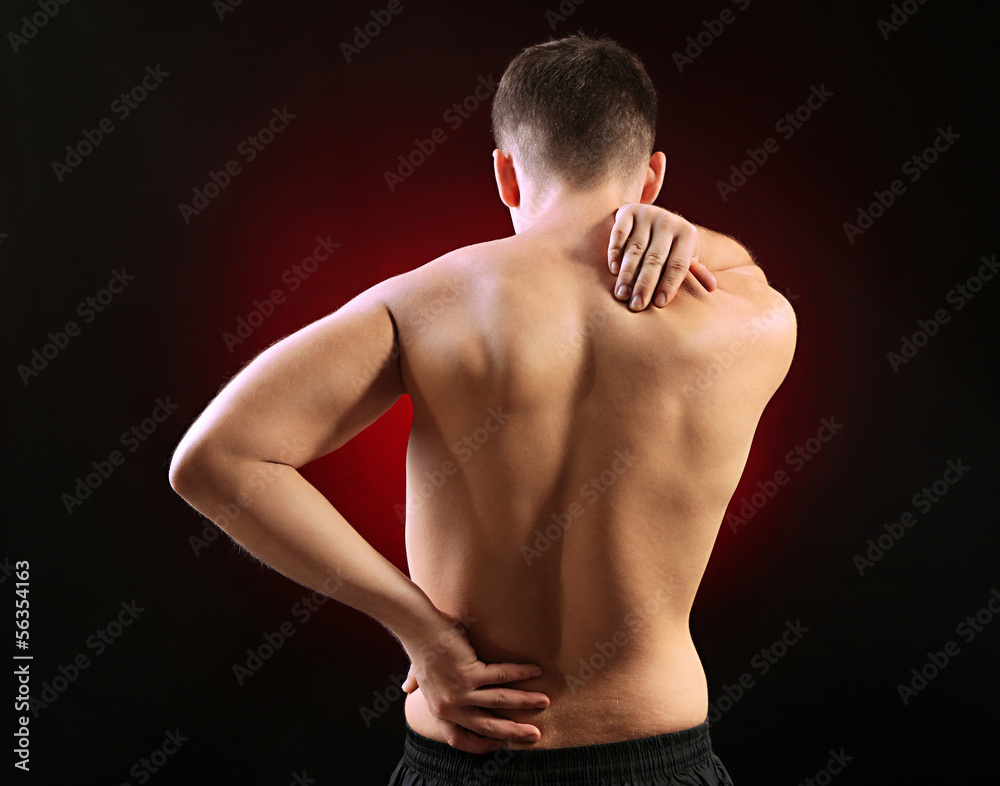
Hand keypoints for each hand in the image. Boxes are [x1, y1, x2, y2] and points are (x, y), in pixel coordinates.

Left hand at [399, 612, 549, 752]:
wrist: (418, 628)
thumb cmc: (420, 645)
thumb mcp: (417, 673)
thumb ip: (416, 683)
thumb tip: (407, 687)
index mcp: (439, 710)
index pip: (458, 738)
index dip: (479, 744)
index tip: (497, 744)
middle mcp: (450, 706)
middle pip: (487, 726)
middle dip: (513, 733)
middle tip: (534, 735)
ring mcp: (460, 692)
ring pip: (500, 702)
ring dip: (526, 702)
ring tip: (544, 701)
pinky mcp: (469, 673)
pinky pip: (502, 676)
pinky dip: (521, 673)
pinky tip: (536, 670)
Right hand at [608, 204, 717, 309]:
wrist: (654, 216)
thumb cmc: (671, 246)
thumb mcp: (686, 255)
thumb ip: (696, 271)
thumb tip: (712, 288)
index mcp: (687, 233)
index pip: (678, 264)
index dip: (669, 284)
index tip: (660, 304)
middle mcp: (669, 221)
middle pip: (655, 258)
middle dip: (645, 284)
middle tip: (637, 305)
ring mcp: (648, 214)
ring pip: (635, 248)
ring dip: (627, 273)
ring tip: (622, 294)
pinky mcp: (628, 211)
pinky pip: (619, 233)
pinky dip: (615, 252)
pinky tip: (613, 270)